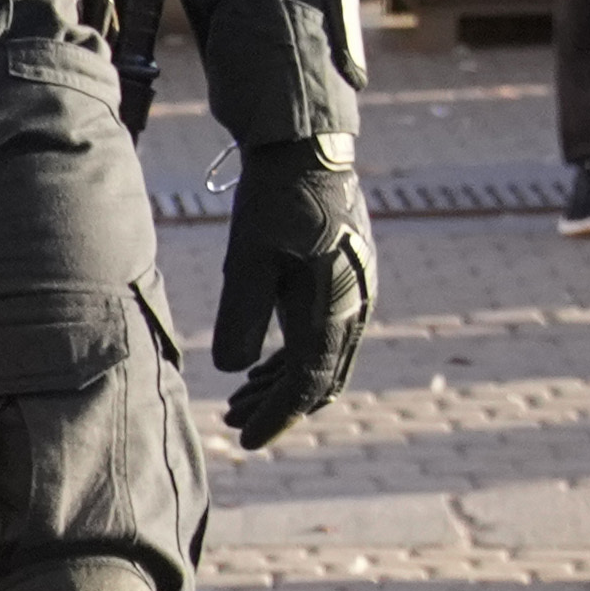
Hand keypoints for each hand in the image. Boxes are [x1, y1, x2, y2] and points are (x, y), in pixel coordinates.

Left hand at [211, 142, 373, 448]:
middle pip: (321, 378)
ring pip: (323, 359)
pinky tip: (256, 368)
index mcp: (336, 304)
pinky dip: (291, 358)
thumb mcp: (248, 256)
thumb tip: (233, 369)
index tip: (246, 440)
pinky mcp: (343, 281)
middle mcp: (356, 305)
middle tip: (233, 422)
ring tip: (236, 401)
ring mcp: (354, 293)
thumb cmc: (274, 199)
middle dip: (278, 406)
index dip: (278, 416)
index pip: (309, 382)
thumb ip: (242, 313)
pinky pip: (323, 335)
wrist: (307, 150)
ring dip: (282, 384)